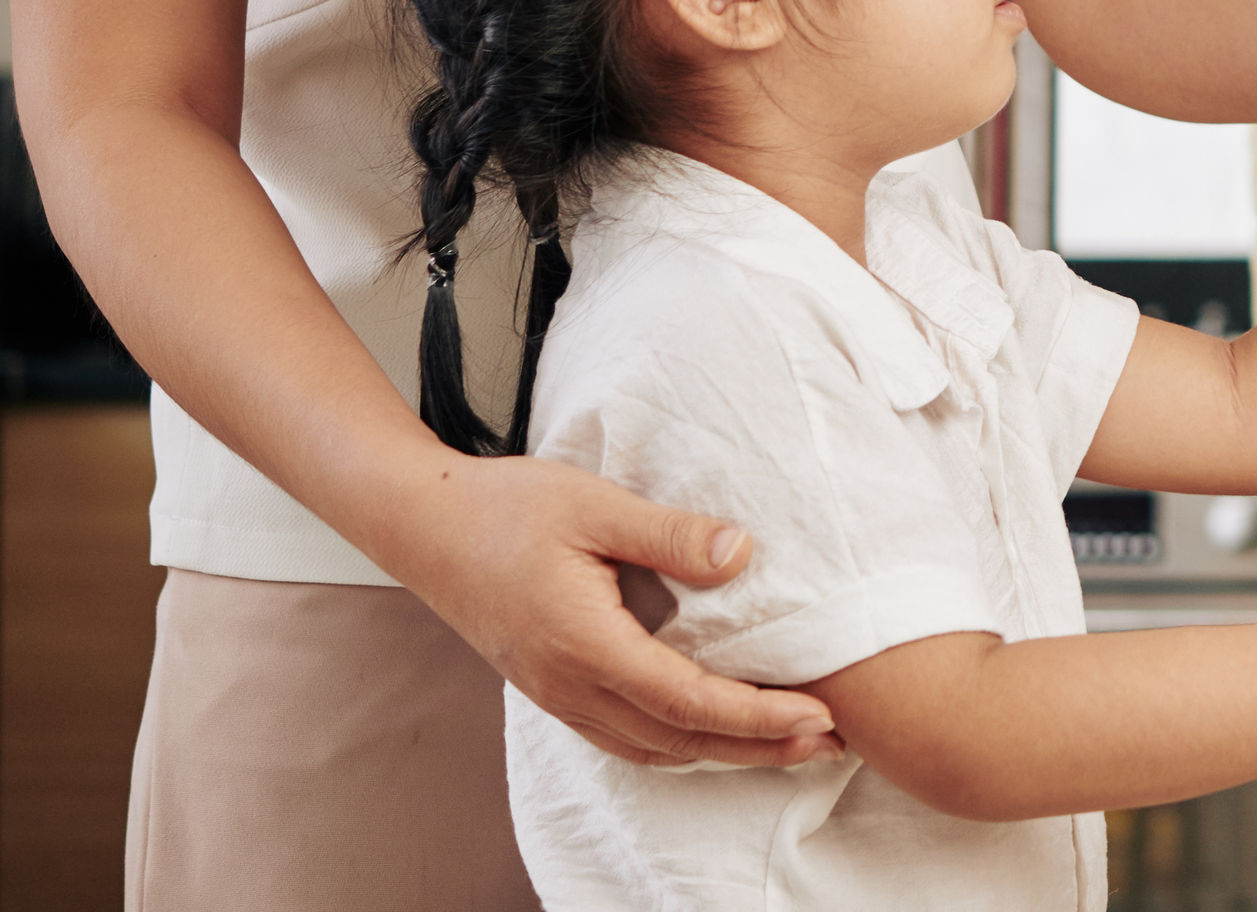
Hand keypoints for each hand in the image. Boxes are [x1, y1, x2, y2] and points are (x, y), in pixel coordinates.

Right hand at [379, 453, 844, 767]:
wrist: (425, 525)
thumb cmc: (507, 508)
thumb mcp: (596, 504)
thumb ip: (671, 535)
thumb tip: (742, 554)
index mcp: (585, 643)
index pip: (689, 699)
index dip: (759, 715)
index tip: (820, 713)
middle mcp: (571, 685)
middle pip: (681, 739)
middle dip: (760, 747)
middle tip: (831, 743)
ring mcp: (558, 695)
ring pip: (654, 748)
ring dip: (725, 752)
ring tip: (789, 743)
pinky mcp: (553, 690)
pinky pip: (626, 738)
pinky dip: (680, 744)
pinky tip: (714, 731)